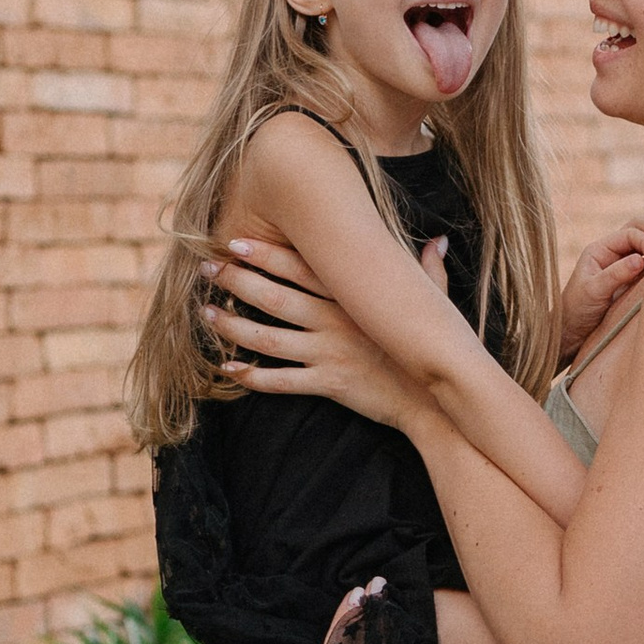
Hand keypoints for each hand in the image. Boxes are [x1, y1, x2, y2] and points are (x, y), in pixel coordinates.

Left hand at [203, 237, 424, 430]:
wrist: (437, 403)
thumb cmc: (434, 350)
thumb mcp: (435, 304)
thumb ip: (428, 269)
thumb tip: (438, 240)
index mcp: (354, 296)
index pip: (301, 267)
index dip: (265, 253)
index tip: (233, 242)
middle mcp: (337, 321)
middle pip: (275, 296)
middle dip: (236, 281)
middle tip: (206, 269)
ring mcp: (330, 353)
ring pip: (268, 337)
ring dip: (232, 326)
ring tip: (205, 315)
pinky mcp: (329, 384)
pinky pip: (281, 381)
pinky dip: (251, 376)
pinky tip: (228, 368)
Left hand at [559, 221, 643, 354]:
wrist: (573, 332)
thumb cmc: (577, 310)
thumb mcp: (594, 291)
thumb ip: (616, 274)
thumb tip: (641, 259)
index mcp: (600, 249)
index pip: (629, 232)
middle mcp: (613, 253)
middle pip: (639, 229)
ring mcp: (624, 266)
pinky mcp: (633, 281)